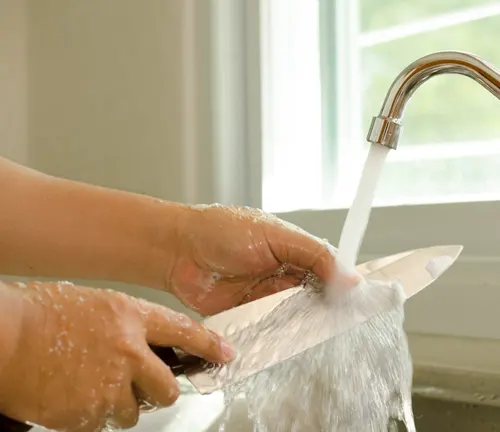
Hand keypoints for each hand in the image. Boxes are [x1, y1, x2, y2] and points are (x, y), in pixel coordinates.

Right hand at [0, 282, 232, 431]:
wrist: (5, 338)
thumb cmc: (46, 314)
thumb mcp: (98, 305)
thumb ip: (129, 327)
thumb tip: (150, 348)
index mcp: (130, 317)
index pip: (184, 331)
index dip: (210, 345)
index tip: (226, 355)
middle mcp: (127, 351)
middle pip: (168, 387)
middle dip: (160, 391)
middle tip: (141, 385)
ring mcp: (108, 385)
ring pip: (135, 411)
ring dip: (120, 404)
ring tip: (90, 385)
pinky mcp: (87, 414)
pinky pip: (104, 423)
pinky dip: (93, 415)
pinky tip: (74, 394)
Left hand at [167, 205, 357, 315]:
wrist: (179, 250)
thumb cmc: (222, 231)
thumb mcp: (276, 235)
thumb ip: (314, 254)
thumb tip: (350, 275)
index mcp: (292, 249)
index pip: (328, 268)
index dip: (343, 285)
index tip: (358, 301)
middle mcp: (282, 273)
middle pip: (315, 295)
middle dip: (326, 308)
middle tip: (340, 320)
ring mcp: (265, 295)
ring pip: (295, 314)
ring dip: (304, 322)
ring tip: (316, 329)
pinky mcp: (249, 314)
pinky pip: (271, 327)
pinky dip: (280, 333)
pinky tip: (289, 339)